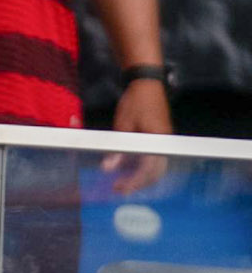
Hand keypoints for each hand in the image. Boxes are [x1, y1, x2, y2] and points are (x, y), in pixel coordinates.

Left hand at [105, 78, 172, 192]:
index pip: (148, 170)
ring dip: (140, 177)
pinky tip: (127, 170)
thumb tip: (108, 168)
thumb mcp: (122, 125)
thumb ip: (117, 148)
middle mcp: (165, 145)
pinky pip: (153, 160)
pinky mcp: (159, 140)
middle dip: (137, 183)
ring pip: (155, 168)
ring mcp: (164, 143)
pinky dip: (142, 168)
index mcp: (158, 142)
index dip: (134, 182)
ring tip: (121, 182)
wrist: (147, 84)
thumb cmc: (136, 102)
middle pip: (154, 173)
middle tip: (117, 188)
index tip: (119, 188)